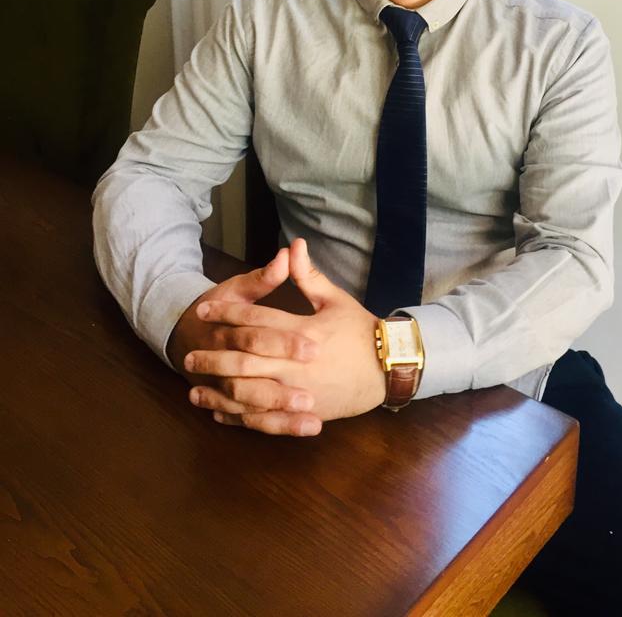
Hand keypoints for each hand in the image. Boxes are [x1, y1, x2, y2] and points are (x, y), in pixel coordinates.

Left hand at [185, 238, 386, 433]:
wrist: (388, 368)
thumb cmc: (360, 331)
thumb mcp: (335, 299)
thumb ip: (308, 276)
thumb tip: (293, 246)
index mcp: (304, 333)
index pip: (257, 322)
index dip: (227, 314)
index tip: (202, 310)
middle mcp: (297, 364)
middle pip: (245, 361)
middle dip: (214, 358)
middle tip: (189, 355)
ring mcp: (299, 393)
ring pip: (250, 395)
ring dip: (219, 393)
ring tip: (195, 390)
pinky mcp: (304, 414)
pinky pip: (266, 420)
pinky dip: (240, 418)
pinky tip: (220, 415)